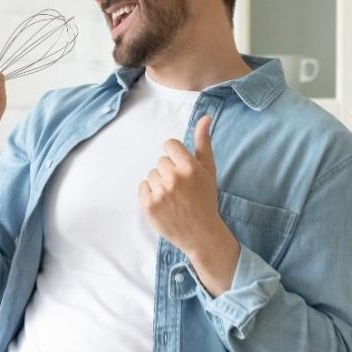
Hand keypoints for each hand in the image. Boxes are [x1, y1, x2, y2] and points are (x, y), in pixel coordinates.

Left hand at [138, 115, 234, 262]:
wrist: (201, 234)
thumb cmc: (205, 199)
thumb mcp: (209, 170)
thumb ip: (204, 142)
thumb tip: (205, 117)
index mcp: (190, 167)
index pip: (170, 145)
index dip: (175, 156)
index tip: (182, 170)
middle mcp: (174, 178)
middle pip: (161, 161)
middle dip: (169, 172)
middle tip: (181, 189)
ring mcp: (160, 192)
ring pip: (151, 174)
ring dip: (159, 183)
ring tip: (173, 198)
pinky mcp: (148, 205)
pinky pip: (142, 187)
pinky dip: (150, 194)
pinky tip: (164, 204)